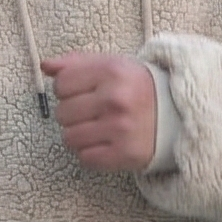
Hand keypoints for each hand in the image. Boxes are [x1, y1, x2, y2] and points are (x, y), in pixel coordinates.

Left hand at [44, 52, 157, 172]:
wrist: (176, 115)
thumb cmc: (137, 88)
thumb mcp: (112, 65)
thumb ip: (76, 63)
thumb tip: (45, 66)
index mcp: (111, 72)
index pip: (61, 85)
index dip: (67, 90)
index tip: (83, 93)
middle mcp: (116, 99)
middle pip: (62, 113)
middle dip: (73, 114)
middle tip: (93, 113)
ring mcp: (120, 129)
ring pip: (70, 138)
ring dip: (78, 136)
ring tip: (96, 129)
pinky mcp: (124, 154)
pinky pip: (85, 158)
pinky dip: (90, 154)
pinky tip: (103, 144)